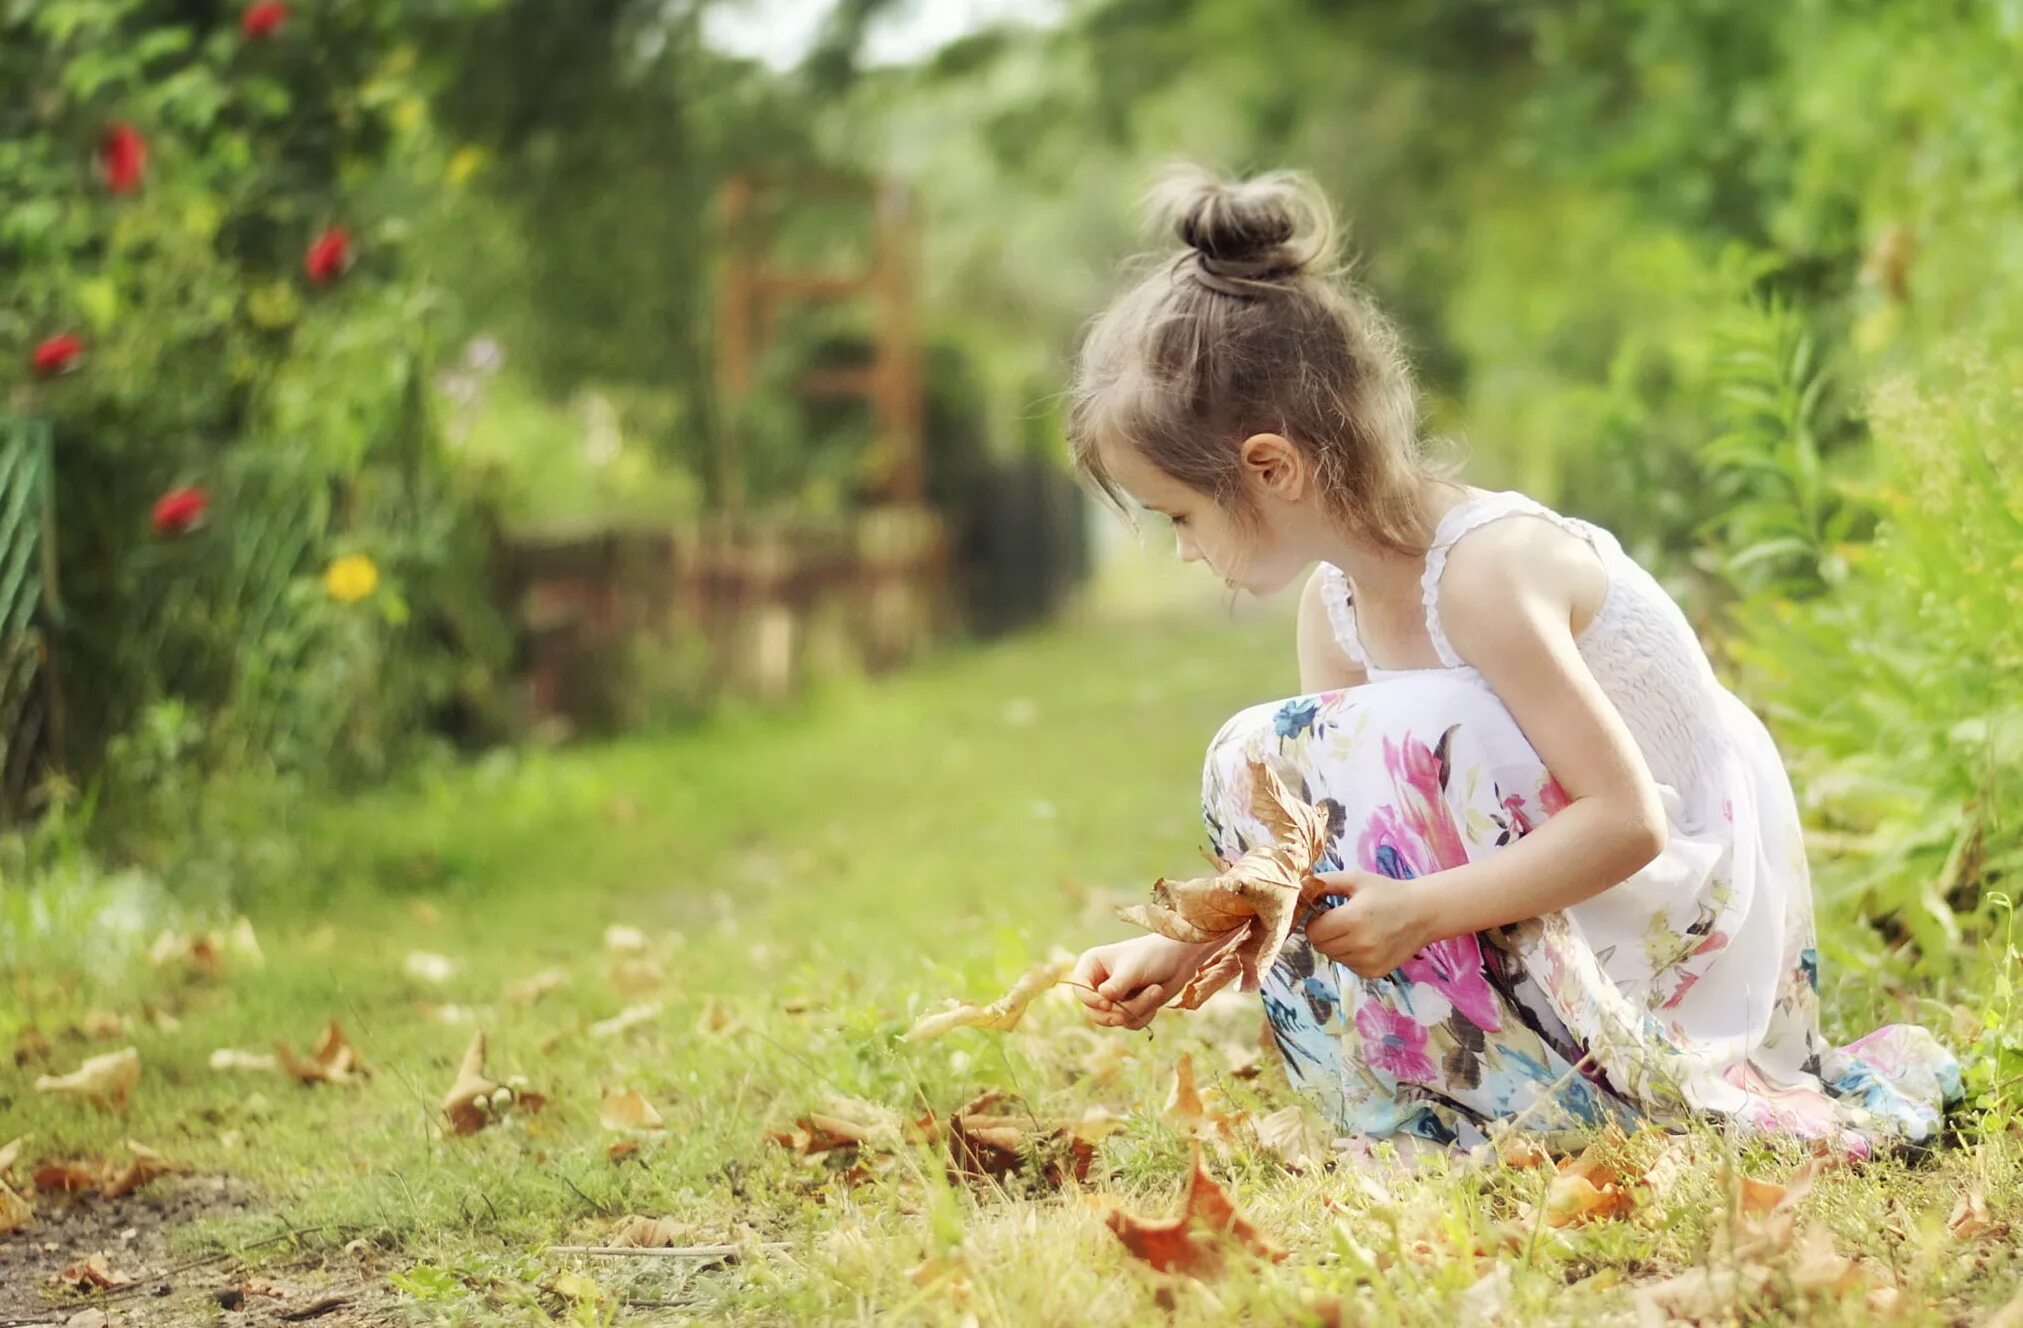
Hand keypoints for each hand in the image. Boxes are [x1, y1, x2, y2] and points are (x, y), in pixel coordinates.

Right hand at [1069, 934, 1210, 1030]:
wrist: (1180, 958)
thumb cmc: (1153, 955)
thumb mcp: (1134, 968)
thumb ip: (1118, 985)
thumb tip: (1103, 998)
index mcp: (1091, 965)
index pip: (1079, 989)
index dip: (1090, 1000)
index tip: (1108, 1003)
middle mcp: (1099, 983)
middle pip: (1094, 1012)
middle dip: (1117, 1012)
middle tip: (1130, 1011)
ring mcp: (1114, 998)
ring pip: (1115, 1019)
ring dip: (1138, 1010)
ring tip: (1156, 990)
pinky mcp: (1129, 1008)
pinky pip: (1130, 1023)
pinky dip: (1145, 1014)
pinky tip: (1156, 996)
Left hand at [1304, 869, 1435, 978]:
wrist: (1423, 913)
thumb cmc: (1387, 893)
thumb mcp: (1356, 880)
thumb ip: (1324, 882)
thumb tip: (1298, 886)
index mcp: (1353, 919)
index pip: (1313, 931)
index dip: (1315, 921)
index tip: (1326, 912)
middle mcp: (1360, 944)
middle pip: (1321, 946)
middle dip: (1324, 933)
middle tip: (1341, 920)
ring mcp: (1369, 961)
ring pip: (1334, 957)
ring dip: (1338, 944)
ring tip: (1357, 930)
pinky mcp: (1375, 972)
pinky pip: (1349, 965)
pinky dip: (1352, 955)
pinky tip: (1367, 942)